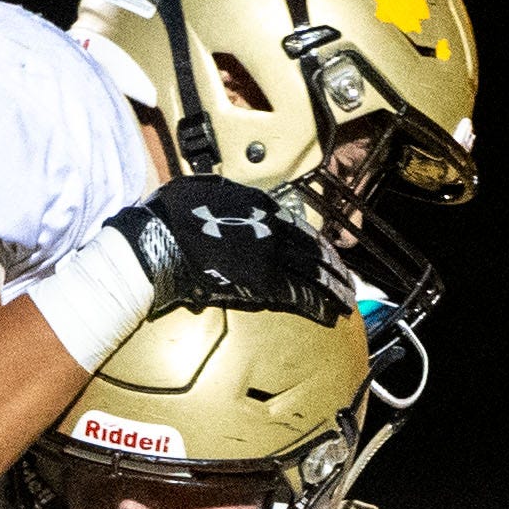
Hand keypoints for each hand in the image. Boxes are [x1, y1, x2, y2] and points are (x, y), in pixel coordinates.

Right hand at [105, 176, 356, 328]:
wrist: (161, 240)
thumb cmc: (170, 217)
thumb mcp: (200, 193)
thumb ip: (222, 201)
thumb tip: (223, 204)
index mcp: (258, 204)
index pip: (297, 225)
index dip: (314, 243)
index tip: (325, 255)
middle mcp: (270, 225)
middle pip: (313, 249)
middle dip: (334, 268)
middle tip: (347, 283)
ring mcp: (269, 252)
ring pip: (314, 271)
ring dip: (334, 288)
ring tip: (346, 302)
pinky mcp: (263, 279)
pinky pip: (300, 292)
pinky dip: (319, 304)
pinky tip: (330, 314)